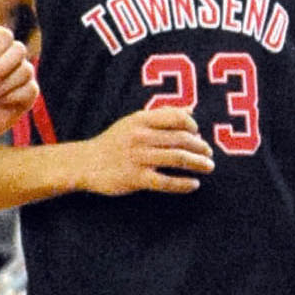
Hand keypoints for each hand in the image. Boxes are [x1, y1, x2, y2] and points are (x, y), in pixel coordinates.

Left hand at [0, 25, 37, 150]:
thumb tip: (6, 62)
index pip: (3, 36)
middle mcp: (9, 57)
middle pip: (19, 49)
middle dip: (0, 68)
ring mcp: (21, 75)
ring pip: (26, 70)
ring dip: (3, 85)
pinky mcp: (28, 94)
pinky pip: (30, 89)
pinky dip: (11, 97)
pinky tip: (0, 102)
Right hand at [80, 103, 215, 195]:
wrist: (85, 163)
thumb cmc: (114, 142)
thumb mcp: (134, 122)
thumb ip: (162, 115)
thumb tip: (191, 110)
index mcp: (140, 120)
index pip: (176, 118)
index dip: (192, 125)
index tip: (198, 134)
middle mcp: (140, 136)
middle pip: (180, 139)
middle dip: (200, 147)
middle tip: (209, 154)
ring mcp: (138, 157)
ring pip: (177, 159)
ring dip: (198, 163)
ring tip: (209, 166)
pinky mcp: (135, 178)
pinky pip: (166, 181)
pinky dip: (183, 183)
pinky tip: (194, 184)